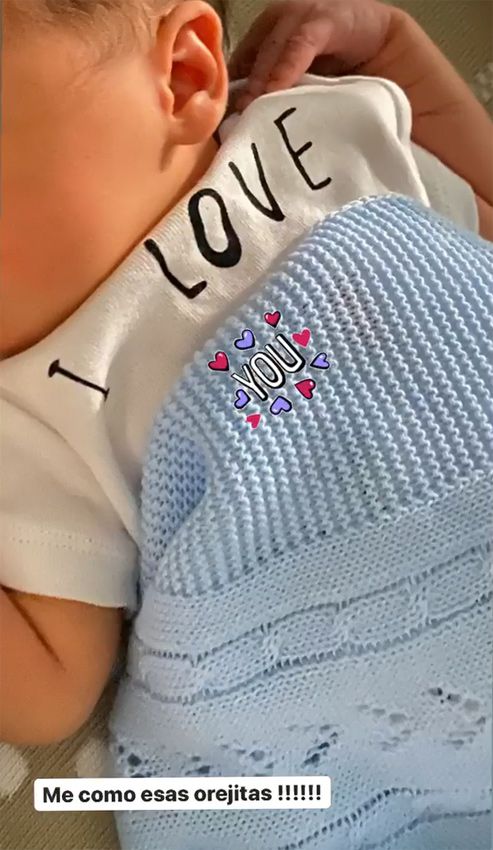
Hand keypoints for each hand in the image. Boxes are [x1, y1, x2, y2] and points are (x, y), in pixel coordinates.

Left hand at [229, 0, 391, 109]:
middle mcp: (279, 23)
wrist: (387, 53)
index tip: (220, 120)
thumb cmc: (339, 76)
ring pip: (270, 50)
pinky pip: (298, 46)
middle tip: (231, 118)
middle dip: (240, 87)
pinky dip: (286, 69)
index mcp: (268, 37)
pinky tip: (276, 90)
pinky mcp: (324, 20)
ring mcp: (301, 17)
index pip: (238, 63)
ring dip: (260, 81)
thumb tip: (244, 129)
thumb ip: (276, 98)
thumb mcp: (300, 88)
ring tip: (251, 108)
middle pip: (250, 56)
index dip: (228, 89)